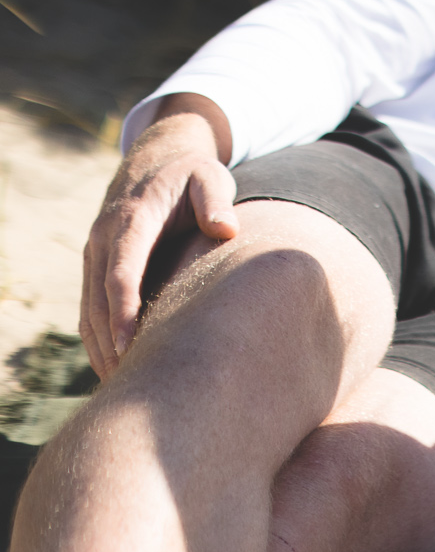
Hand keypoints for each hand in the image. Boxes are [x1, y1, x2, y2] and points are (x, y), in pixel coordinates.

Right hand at [80, 98, 237, 376]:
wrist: (155, 161)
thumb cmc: (191, 175)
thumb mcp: (209, 178)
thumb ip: (216, 200)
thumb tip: (226, 228)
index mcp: (130, 221)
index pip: (121, 273)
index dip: (124, 311)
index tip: (129, 346)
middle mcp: (103, 241)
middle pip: (100, 301)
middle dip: (112, 344)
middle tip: (132, 386)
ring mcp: (95, 256)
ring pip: (90, 311)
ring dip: (102, 349)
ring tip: (125, 390)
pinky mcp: (96, 268)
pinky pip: (90, 310)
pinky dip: (99, 340)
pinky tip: (118, 370)